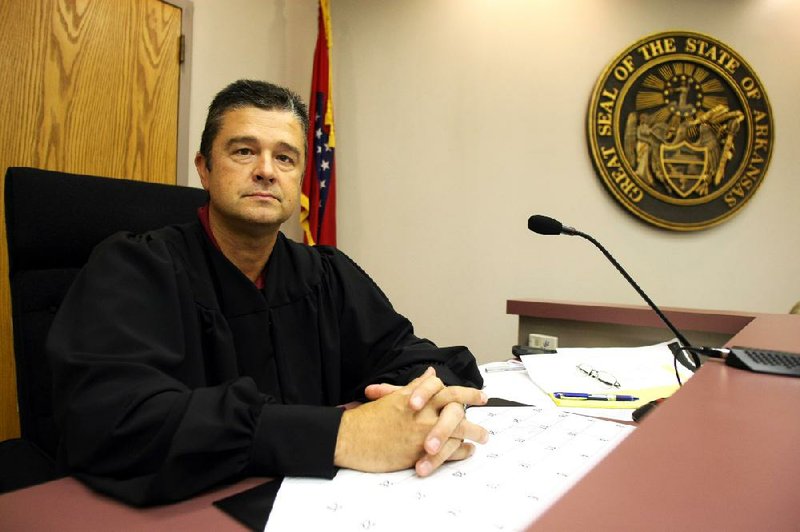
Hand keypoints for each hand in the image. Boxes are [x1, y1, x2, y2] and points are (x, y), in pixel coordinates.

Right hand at [337, 368, 487, 475]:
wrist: (351, 439)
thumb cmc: (368, 419)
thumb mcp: (393, 397)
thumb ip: (415, 386)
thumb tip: (430, 374)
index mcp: (416, 397)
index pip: (447, 389)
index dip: (466, 392)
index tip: (479, 395)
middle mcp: (423, 412)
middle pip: (456, 407)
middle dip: (474, 410)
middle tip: (486, 411)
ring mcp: (423, 432)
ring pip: (457, 430)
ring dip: (473, 433)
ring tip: (483, 437)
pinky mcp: (420, 452)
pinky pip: (449, 451)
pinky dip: (460, 451)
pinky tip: (467, 451)